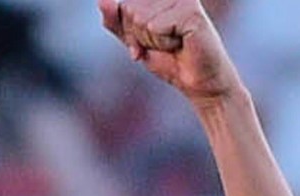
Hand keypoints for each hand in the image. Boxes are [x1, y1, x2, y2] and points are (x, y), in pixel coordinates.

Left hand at [100, 0, 240, 105]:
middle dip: (139, 35)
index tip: (146, 43)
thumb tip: (101, 0)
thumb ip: (116, 21)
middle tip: (163, 46)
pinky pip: (155, 26)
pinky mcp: (191, 11)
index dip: (130, 30)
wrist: (198, 84)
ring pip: (141, 18)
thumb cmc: (170, 60)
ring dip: (153, 41)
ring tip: (173, 45)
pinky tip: (181, 45)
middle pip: (130, 8)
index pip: (124, 5)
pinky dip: (164, 43)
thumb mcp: (135, 41)